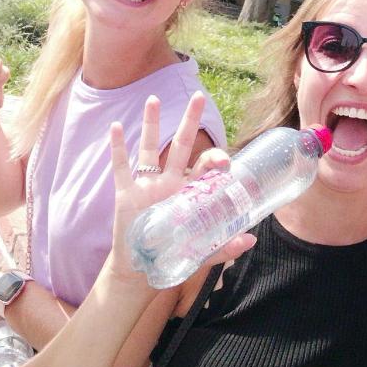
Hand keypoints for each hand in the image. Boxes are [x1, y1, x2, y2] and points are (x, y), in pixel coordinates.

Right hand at [106, 92, 254, 287]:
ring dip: (150, 124)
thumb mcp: (200, 252)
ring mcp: (147, 186)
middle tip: (199, 97)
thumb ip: (224, 247)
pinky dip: (117, 148)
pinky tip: (115, 126)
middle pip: (181, 145)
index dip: (215, 158)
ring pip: (148, 149)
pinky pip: (121, 167)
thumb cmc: (172, 256)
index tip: (226, 161)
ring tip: (152, 98)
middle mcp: (170, 183)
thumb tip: (251, 240)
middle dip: (189, 121)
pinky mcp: (126, 194)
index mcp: (189, 193)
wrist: (140, 269)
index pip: (204, 166)